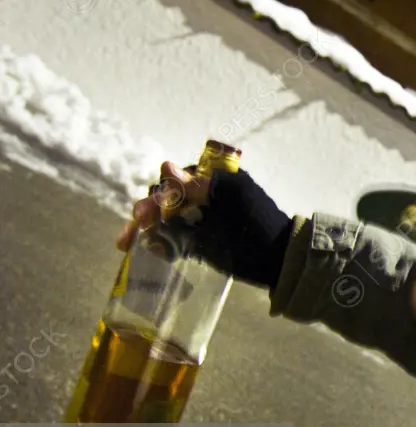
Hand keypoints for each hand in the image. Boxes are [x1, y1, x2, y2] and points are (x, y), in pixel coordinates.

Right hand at [115, 162, 291, 289]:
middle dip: (145, 212)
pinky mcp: (198, 243)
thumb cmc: (259, 223)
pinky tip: (151, 251)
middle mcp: (202, 198)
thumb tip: (166, 166)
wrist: (278, 261)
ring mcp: (199, 221)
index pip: (174, 182)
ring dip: (143, 229)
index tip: (147, 214)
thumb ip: (202, 185)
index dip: (158, 196)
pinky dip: (159, 244)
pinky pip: (172, 240)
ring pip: (162, 220)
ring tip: (127, 243)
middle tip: (132, 231)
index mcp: (212, 181)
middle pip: (164, 200)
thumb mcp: (233, 199)